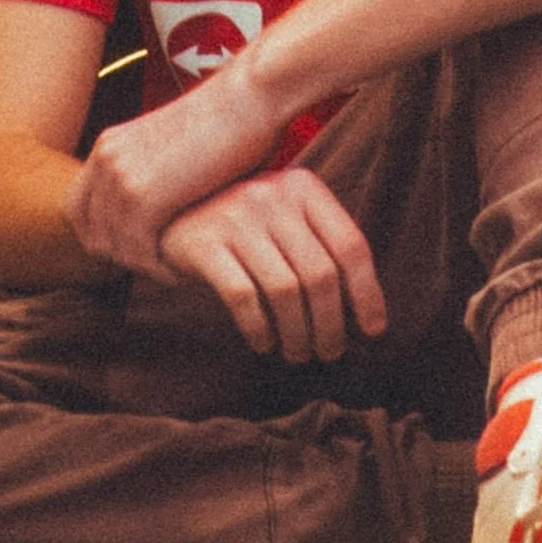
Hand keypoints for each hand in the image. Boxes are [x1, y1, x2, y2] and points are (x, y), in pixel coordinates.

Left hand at [64, 49, 285, 276]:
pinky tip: (186, 269)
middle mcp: (106, 159)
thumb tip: (152, 218)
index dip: (102, 237)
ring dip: (146, 267)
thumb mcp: (172, 149)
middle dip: (124, 258)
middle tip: (161, 267)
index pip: (76, 211)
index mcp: (108, 145)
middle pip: (90, 234)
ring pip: (115, 248)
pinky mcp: (145, 196)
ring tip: (178, 270)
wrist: (250, 97)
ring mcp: (122, 178)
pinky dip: (161, 268)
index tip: (138, 250)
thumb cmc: (228, 124)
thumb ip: (151, 176)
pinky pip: (139, 251)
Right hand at [157, 168, 387, 362]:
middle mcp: (272, 196)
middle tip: (329, 353)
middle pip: (320, 275)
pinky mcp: (203, 243)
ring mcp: (235, 217)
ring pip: (285, 291)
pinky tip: (263, 344)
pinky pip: (243, 298)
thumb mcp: (287, 221)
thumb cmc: (245, 229)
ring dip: (298, 334)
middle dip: (331, 325)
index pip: (351, 245)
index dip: (368, 294)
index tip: (372, 331)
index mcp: (304, 188)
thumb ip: (321, 250)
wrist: (169, 212)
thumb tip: (365, 316)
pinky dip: (259, 329)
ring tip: (299, 354)